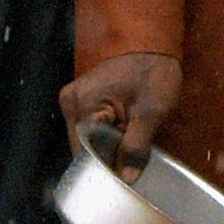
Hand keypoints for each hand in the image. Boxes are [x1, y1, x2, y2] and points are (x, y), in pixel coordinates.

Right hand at [61, 52, 183, 174]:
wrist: (154, 45)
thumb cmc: (153, 74)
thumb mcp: (151, 112)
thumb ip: (136, 146)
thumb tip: (127, 178)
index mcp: (82, 104)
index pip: (85, 152)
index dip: (104, 167)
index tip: (123, 178)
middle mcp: (70, 103)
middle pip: (83, 147)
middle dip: (106, 157)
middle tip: (131, 164)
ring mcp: (74, 100)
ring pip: (87, 139)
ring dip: (107, 147)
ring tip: (129, 150)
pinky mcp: (82, 100)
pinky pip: (90, 129)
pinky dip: (105, 137)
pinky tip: (122, 139)